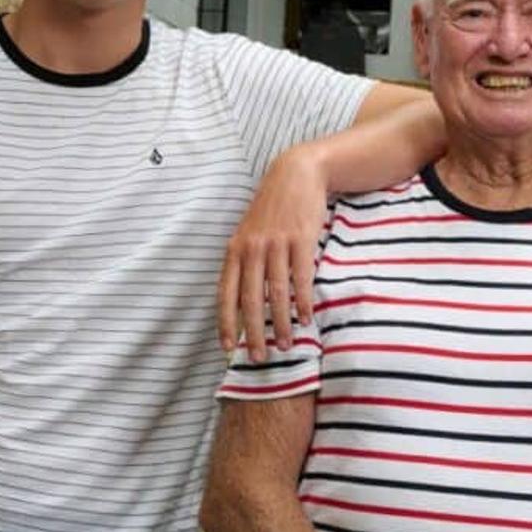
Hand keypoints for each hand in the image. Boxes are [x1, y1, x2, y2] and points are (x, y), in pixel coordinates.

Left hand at [217, 144, 328, 361]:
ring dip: (281, 324)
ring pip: (276, 293)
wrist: (296, 174)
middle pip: (250, 300)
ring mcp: (276, 244)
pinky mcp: (300, 240)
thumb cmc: (272, 208)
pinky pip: (301, 278)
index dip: (225, 323)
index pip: (225, 294)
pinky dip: (303, 301)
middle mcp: (252, 249)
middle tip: (258, 358)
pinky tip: (306, 317)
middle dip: (253, 333)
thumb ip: (244, 260)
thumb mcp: (249, 231)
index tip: (227, 348)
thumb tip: (241, 296)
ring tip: (287, 345)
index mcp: (235, 249)